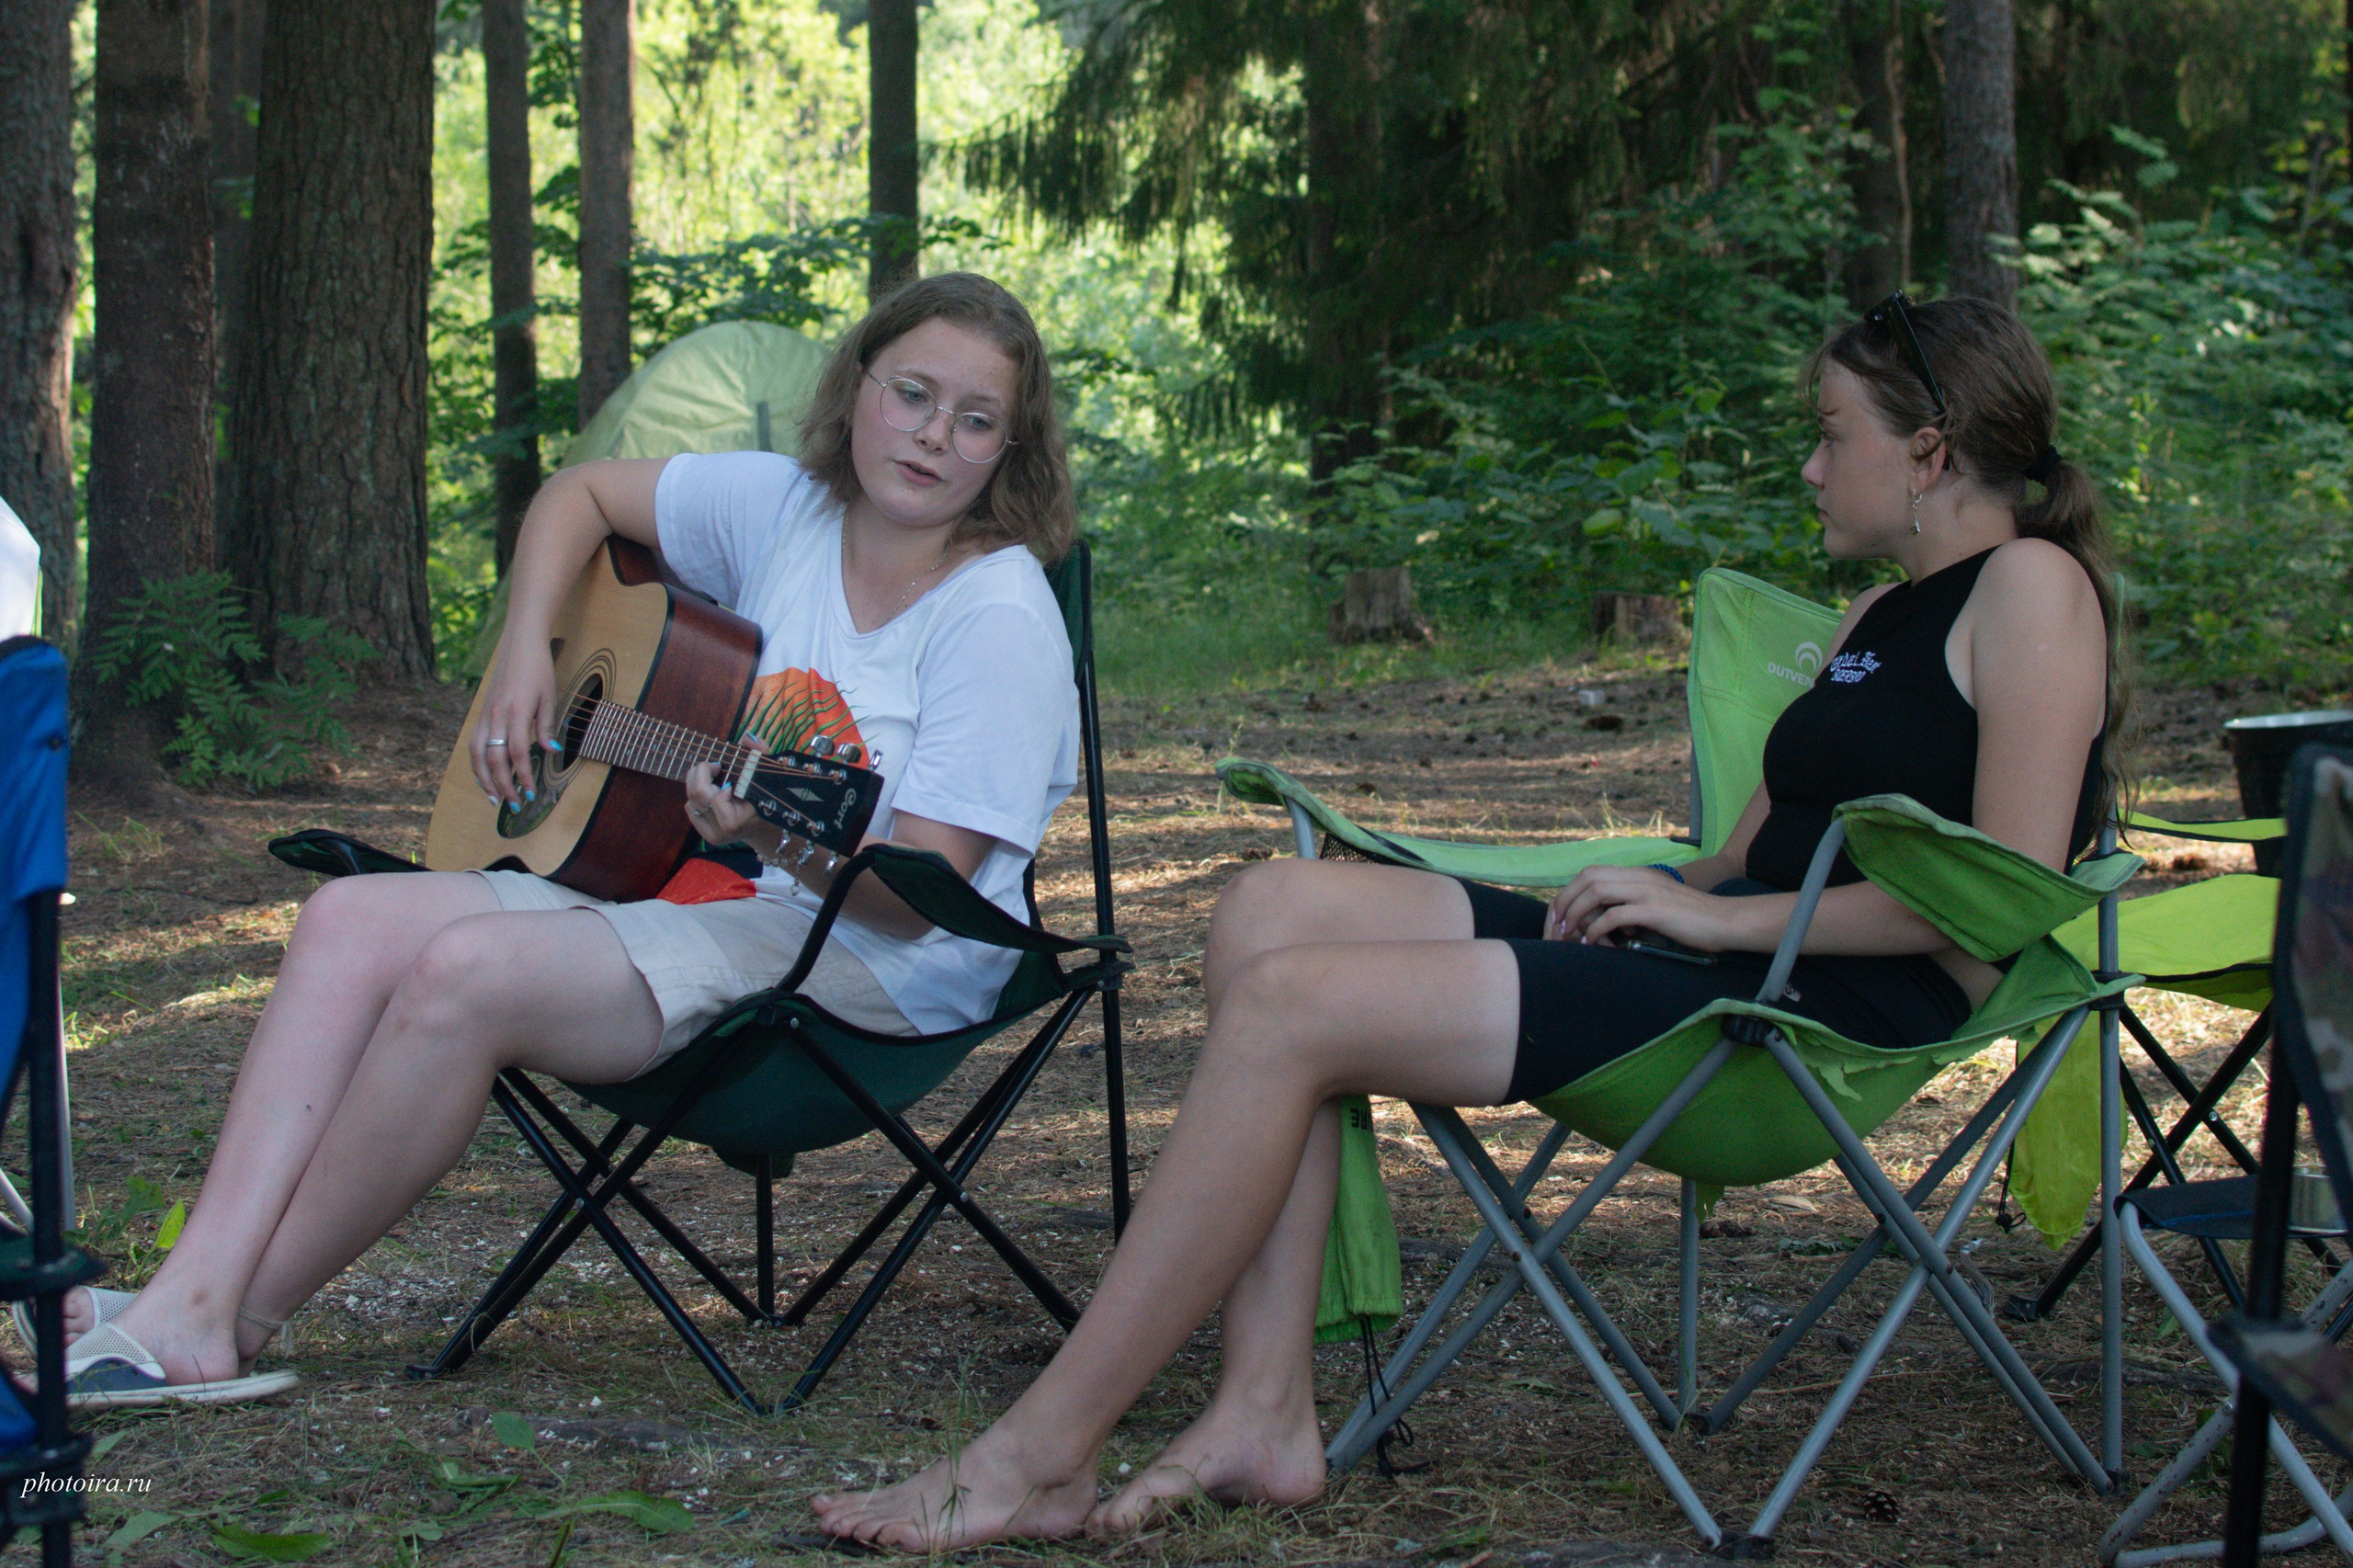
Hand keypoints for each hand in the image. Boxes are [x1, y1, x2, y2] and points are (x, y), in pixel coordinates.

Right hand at [471, 642, 561, 809]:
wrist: (519, 642)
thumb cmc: (538, 668)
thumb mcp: (549, 696)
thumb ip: (547, 726)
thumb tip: (551, 752)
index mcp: (516, 711)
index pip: (517, 752)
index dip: (523, 776)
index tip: (531, 793)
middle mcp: (496, 715)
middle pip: (493, 758)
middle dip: (503, 785)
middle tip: (516, 805)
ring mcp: (485, 714)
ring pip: (477, 754)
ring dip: (484, 779)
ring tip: (495, 799)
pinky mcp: (481, 713)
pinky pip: (474, 743)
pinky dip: (477, 763)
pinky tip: (484, 776)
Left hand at [685, 740, 782, 856]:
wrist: (766, 823)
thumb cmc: (767, 793)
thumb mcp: (769, 770)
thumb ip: (760, 752)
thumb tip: (746, 737)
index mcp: (745, 815)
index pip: (718, 800)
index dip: (712, 777)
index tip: (721, 767)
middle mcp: (728, 829)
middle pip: (697, 795)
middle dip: (701, 772)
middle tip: (714, 766)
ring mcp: (717, 834)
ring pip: (691, 800)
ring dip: (697, 782)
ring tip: (712, 776)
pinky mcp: (708, 835)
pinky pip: (690, 809)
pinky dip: (695, 796)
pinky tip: (710, 792)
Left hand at [1546, 865, 1729, 950]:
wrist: (1725, 921)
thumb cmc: (1692, 919)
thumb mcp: (1658, 904)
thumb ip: (1634, 904)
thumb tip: (1608, 917)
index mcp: (1639, 874)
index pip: (1592, 872)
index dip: (1571, 891)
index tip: (1560, 913)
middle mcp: (1640, 877)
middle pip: (1588, 878)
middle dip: (1566, 900)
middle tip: (1556, 924)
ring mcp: (1647, 891)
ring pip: (1597, 892)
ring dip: (1576, 913)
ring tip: (1568, 933)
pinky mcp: (1655, 910)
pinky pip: (1615, 915)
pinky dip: (1597, 929)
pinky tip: (1591, 942)